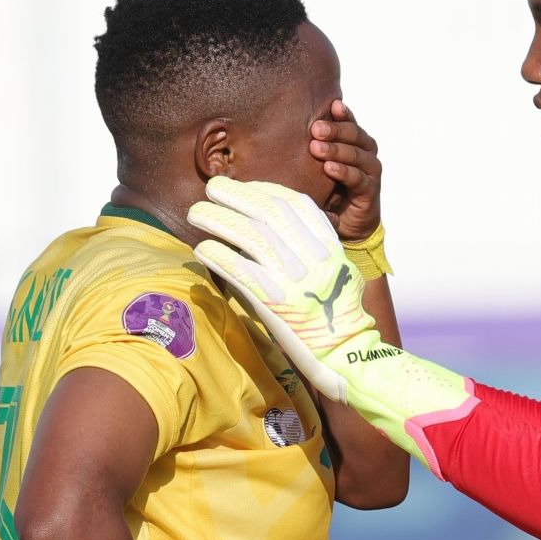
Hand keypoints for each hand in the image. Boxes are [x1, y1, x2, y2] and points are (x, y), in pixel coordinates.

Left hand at [191, 177, 376, 401]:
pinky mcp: (271, 299)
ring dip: (216, 219)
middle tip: (212, 187)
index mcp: (329, 246)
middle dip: (235, 194)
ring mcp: (291, 276)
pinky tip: (202, 248)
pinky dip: (215, 253)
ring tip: (195, 213)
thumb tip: (274, 230)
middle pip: (267, 210)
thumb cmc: (337, 315)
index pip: (295, 203)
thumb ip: (313, 248)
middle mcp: (311, 256)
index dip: (266, 189)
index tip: (248, 187)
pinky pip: (235, 267)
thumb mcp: (338, 271)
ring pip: (247, 233)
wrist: (344, 352)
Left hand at [311, 100, 382, 240]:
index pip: (349, 122)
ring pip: (357, 155)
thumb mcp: (316, 164)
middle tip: (315, 129)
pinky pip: (358, 178)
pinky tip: (329, 168)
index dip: (342, 113)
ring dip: (337, 150)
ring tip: (316, 148)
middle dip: (335, 130)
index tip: (331, 105)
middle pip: (355, 134)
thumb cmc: (327, 187)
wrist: (344, 222)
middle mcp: (365, 153)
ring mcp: (370, 171)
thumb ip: (309, 146)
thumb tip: (275, 126)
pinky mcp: (370, 191)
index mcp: (354, 141)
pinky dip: (344, 172)